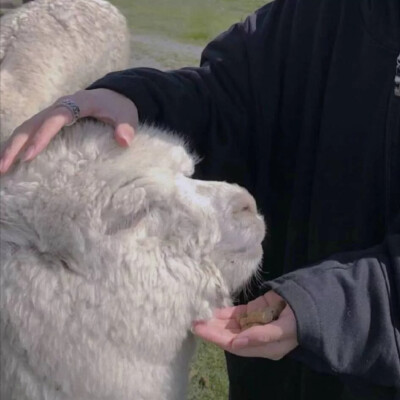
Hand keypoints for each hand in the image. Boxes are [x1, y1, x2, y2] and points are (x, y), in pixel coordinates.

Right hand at [0, 88, 137, 173]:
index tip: (30, 156)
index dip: (42, 136)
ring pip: (26, 127)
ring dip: (12, 147)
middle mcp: (60, 106)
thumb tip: (124, 141)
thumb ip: (126, 127)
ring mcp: (53, 113)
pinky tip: (12, 162)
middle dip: (16, 145)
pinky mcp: (51, 121)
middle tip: (3, 167)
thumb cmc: (119, 107)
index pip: (55, 119)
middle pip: (32, 123)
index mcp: (77, 103)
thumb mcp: (127, 115)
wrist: (114, 96)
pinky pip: (31, 132)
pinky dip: (20, 145)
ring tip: (0, 169)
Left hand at [193, 291, 297, 359]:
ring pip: (230, 324)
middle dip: (212, 330)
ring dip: (215, 320)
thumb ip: (261, 336)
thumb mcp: (284, 331)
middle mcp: (255, 337)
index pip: (234, 345)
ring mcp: (254, 322)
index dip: (217, 338)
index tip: (201, 331)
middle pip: (229, 335)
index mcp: (263, 347)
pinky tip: (212, 309)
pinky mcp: (255, 310)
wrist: (310, 301)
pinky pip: (236, 312)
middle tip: (194, 322)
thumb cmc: (300, 319)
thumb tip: (237, 343)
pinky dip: (224, 311)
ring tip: (199, 315)